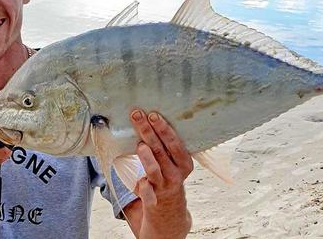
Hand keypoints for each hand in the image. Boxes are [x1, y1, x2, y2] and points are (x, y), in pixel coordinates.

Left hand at [129, 109, 192, 238]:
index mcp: (185, 163)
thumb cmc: (168, 176)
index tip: (153, 114)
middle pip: (161, 150)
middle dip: (148, 131)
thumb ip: (164, 146)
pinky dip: (140, 184)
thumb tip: (148, 119)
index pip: (174, 142)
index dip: (163, 128)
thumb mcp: (173, 162)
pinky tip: (137, 180)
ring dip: (146, 156)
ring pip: (153, 169)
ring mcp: (164, 186)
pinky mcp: (152, 198)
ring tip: (140, 144)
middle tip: (137, 116)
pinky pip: (145, 190)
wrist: (168, 208)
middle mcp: (176, 174)